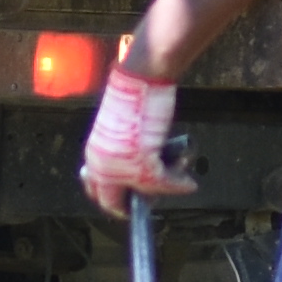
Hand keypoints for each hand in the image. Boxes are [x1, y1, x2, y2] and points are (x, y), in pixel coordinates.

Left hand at [78, 64, 191, 209]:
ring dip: (159, 190)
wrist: (141, 77)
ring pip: (142, 193)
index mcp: (93, 154)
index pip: (95, 190)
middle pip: (112, 202)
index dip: (113, 199)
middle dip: (132, 204)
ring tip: (174, 179)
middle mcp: (101, 164)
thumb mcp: (118, 129)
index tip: (129, 199)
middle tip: (152, 196)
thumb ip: (120, 150)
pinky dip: (178, 184)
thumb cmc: (133, 95)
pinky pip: (164, 182)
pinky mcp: (143, 161)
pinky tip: (188, 183)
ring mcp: (120, 165)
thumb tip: (136, 164)